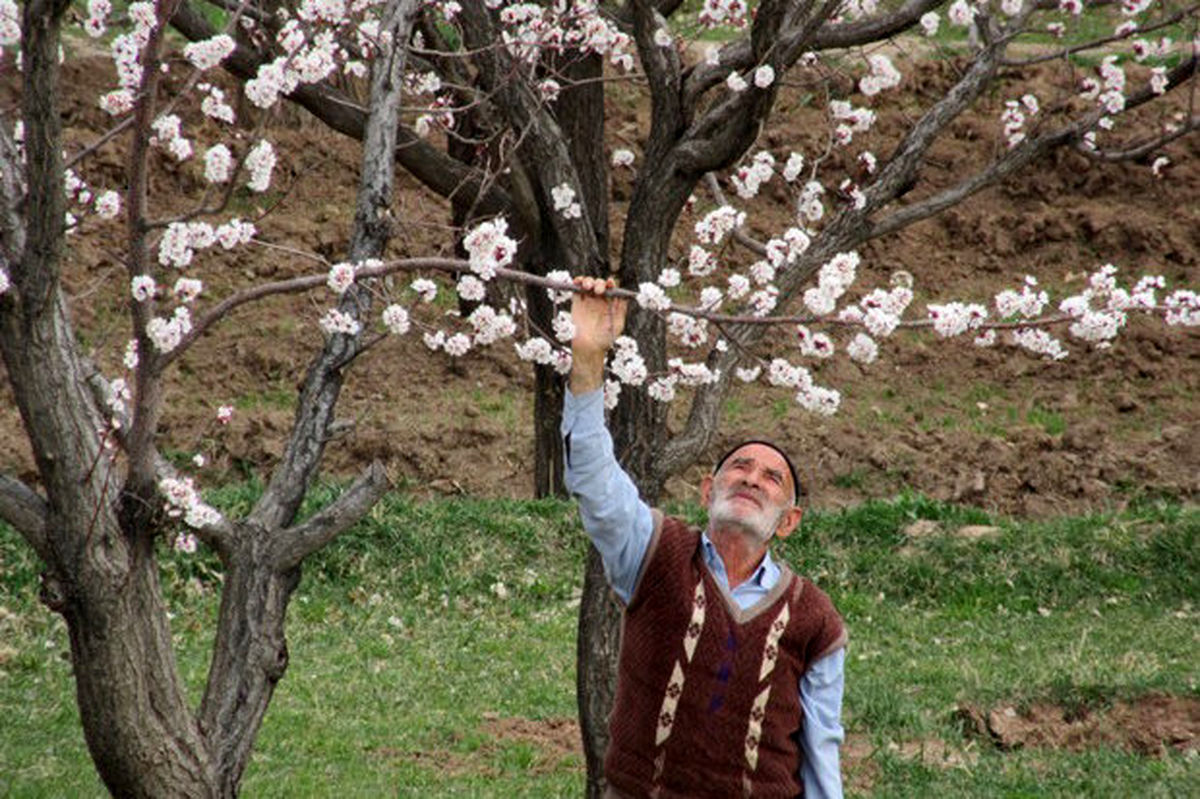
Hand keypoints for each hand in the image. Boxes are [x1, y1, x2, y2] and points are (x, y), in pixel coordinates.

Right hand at [569, 276, 626, 394]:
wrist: (589, 348)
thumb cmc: (605, 339)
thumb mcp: (618, 324)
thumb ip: (621, 310)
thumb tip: (625, 296)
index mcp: (610, 303)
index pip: (611, 289)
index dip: (611, 284)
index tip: (610, 284)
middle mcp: (599, 301)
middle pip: (599, 284)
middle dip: (599, 283)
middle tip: (599, 291)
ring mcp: (588, 301)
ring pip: (588, 284)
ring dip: (588, 281)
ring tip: (588, 286)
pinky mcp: (577, 303)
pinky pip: (576, 289)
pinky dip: (576, 282)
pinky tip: (578, 282)